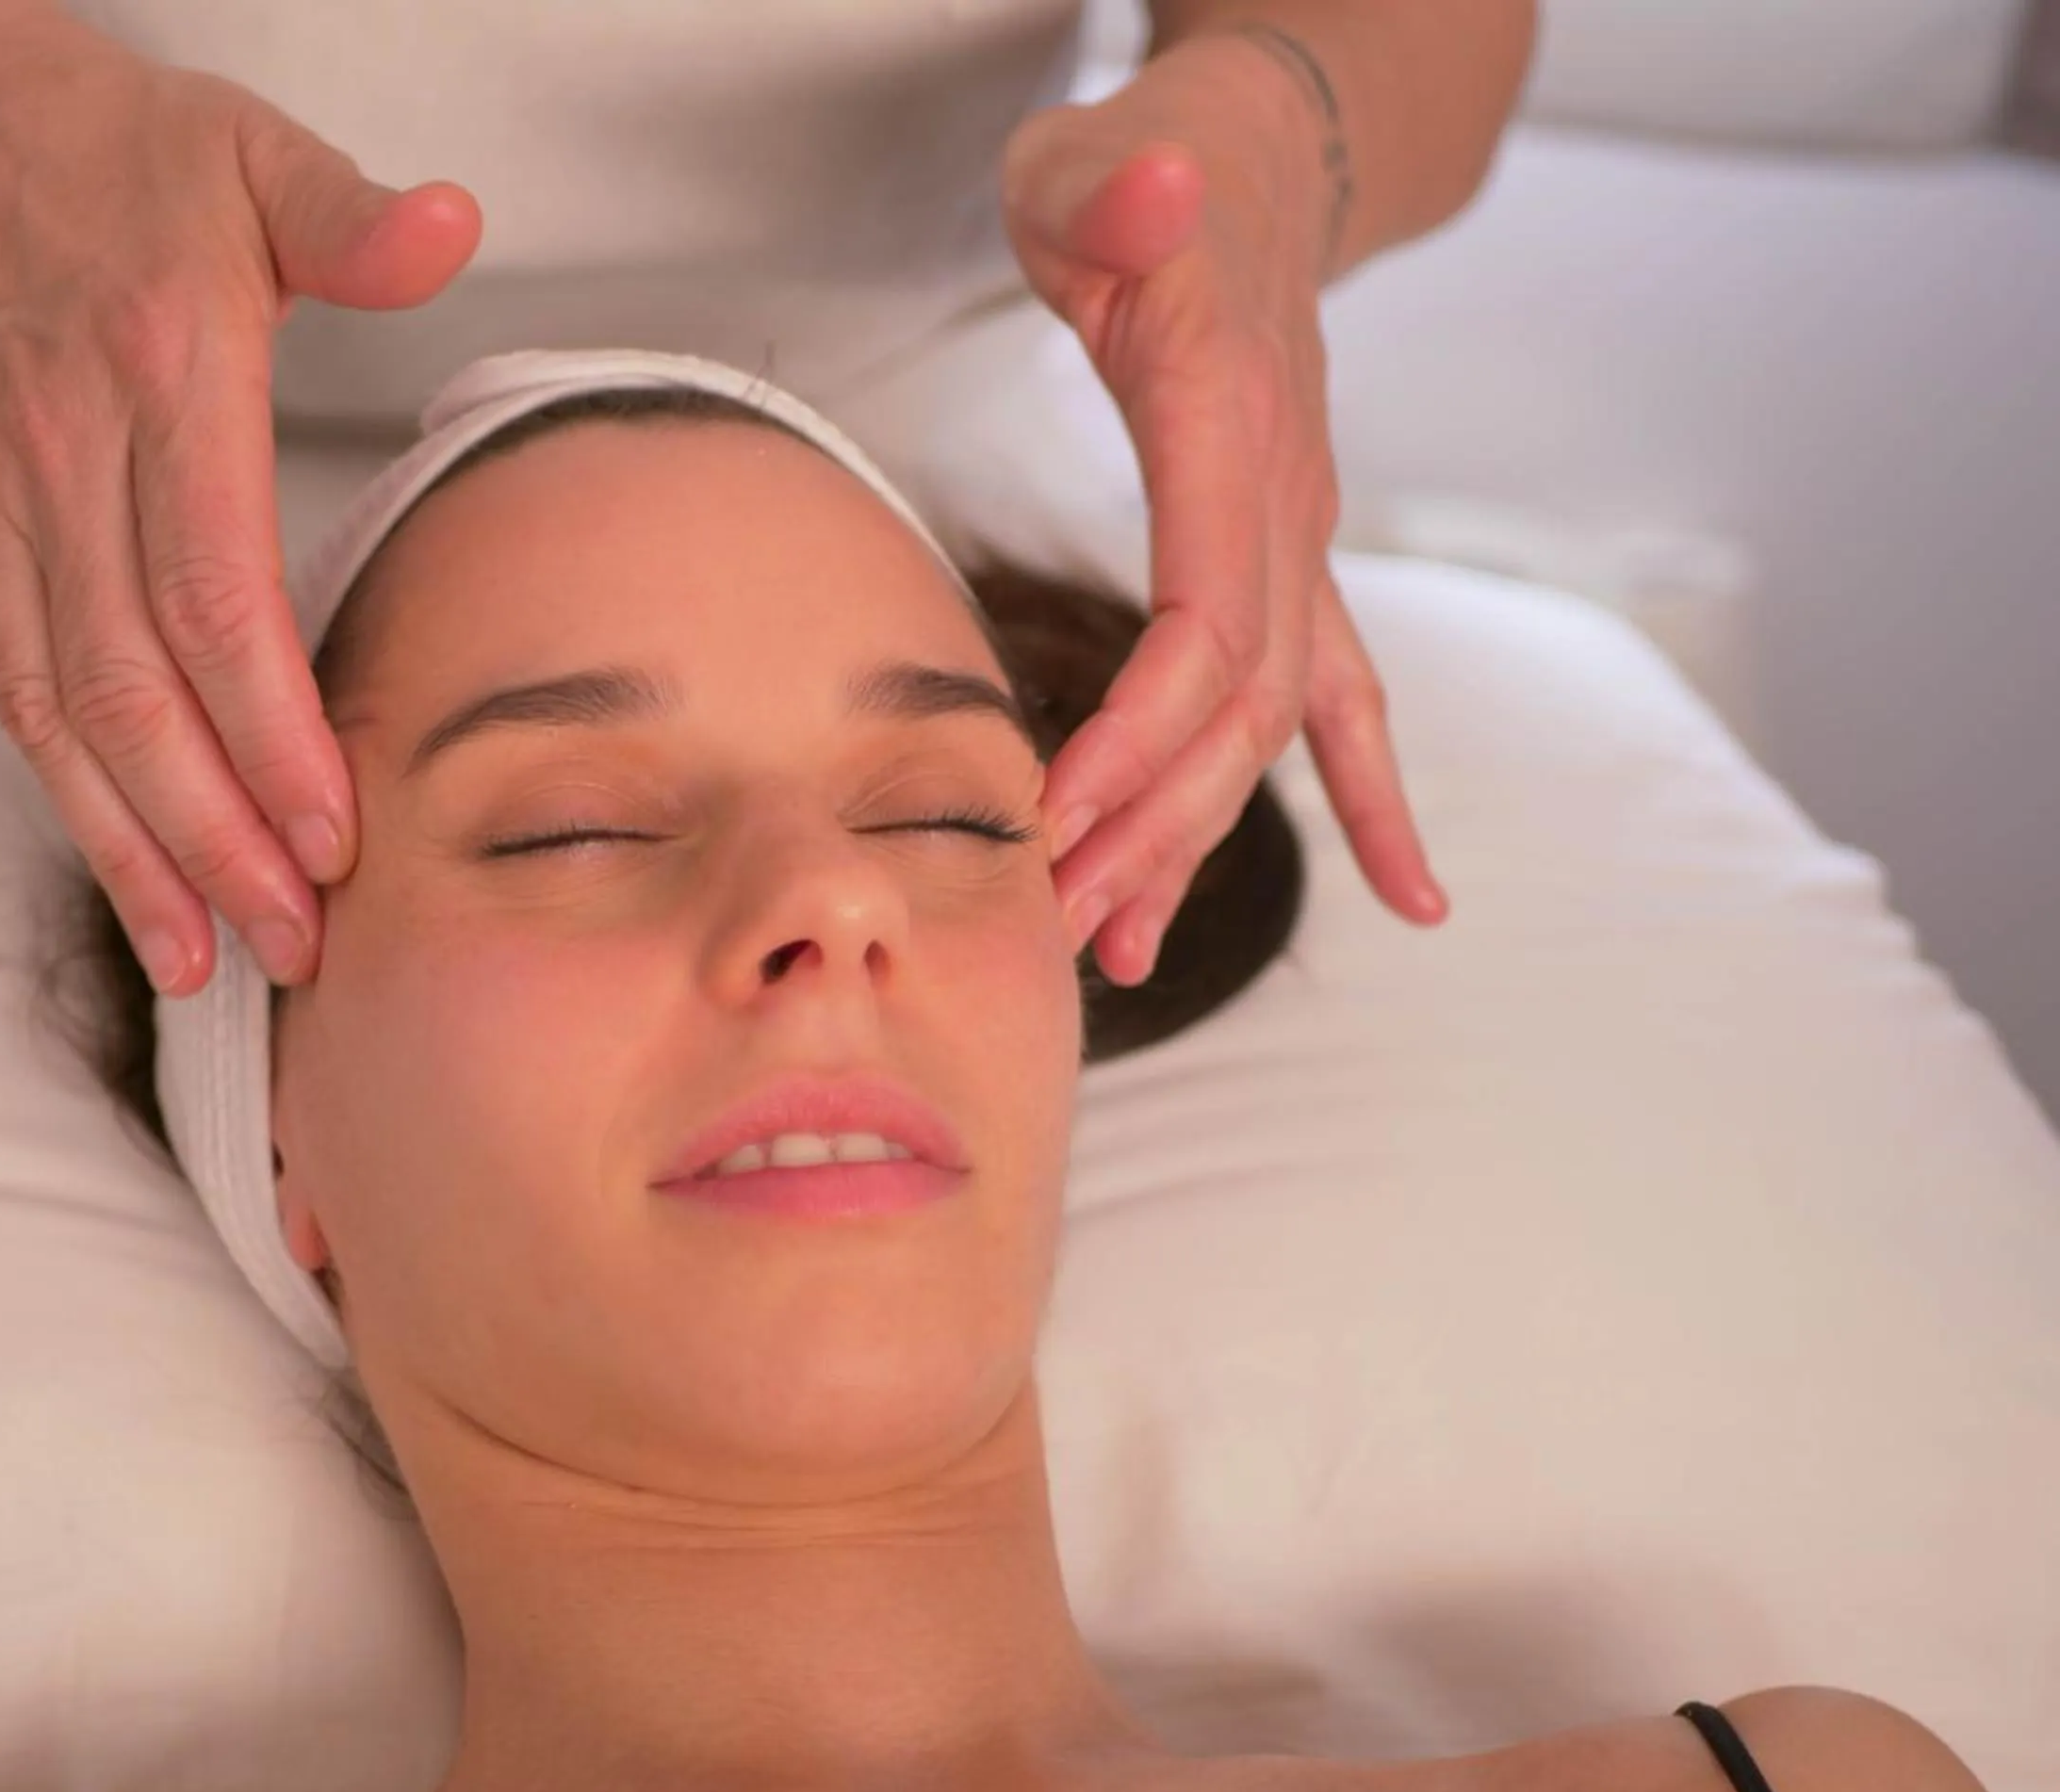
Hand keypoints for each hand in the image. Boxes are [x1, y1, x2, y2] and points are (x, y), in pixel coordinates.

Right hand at [0, 14, 482, 994]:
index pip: (218, 600)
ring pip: (37, 704)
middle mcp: (59, 462)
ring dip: (105, 841)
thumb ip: (355, 215)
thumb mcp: (263, 159)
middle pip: (133, 688)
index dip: (269, 737)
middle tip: (286, 947)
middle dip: (212, 836)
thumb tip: (452, 230)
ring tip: (178, 959)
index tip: (328, 844)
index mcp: (162, 385)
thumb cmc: (130, 160)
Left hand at [1000, 35, 1446, 986]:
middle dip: (1154, 827)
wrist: (1253, 160)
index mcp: (1231, 423)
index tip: (1058, 822)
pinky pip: (1345, 698)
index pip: (1204, 617)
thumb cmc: (1146, 172)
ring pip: (1271, 725)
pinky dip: (1371, 797)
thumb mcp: (1093, 162)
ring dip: (1201, 840)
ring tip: (1122, 949)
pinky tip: (1416, 897)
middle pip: (1240, 705)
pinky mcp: (1293, 557)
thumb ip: (1113, 188)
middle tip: (1059, 925)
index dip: (1139, 734)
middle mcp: (1286, 498)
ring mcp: (1302, 536)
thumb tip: (1149, 193)